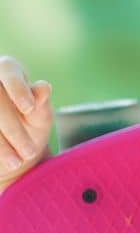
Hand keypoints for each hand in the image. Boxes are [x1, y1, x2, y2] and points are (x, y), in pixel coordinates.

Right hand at [0, 57, 50, 191]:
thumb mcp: (39, 118)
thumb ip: (40, 103)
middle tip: (28, 152)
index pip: (8, 68)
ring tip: (16, 163)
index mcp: (8, 71)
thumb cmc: (30, 128)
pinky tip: (4, 164)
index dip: (17, 88)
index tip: (29, 108)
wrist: (12, 155)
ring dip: (1, 144)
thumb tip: (43, 86)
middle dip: (12, 128)